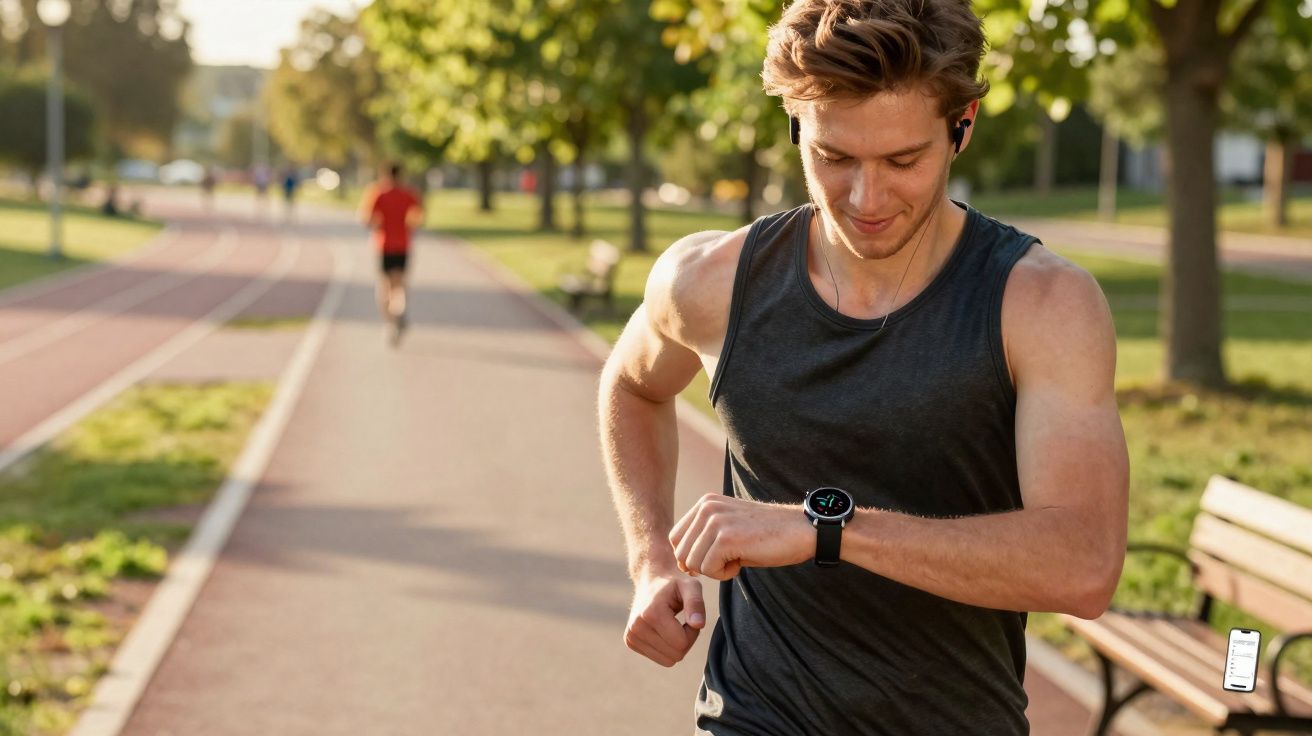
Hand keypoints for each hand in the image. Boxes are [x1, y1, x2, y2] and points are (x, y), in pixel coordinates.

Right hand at [624, 570, 705, 667]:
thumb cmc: (675, 584)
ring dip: (676, 646)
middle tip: (684, 621)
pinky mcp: (630, 641)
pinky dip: (666, 648)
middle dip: (685, 640)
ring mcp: (631, 635)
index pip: (681, 643)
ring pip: (668, 661)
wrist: (651, 580)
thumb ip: (696, 604)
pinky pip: (659, 659)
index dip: (692, 632)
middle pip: (676, 655)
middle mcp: (637, 626)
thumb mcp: (690, 586)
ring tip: (673, 625)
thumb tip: (698, 625)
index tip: (690, 617)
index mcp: (651, 613)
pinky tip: (663, 630)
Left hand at [669, 494, 812, 580]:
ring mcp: (715, 521)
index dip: (692, 556)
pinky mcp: (726, 537)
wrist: (801, 531)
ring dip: (715, 570)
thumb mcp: (729, 529)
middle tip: (730, 558)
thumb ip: (704, 539)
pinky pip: (709, 570)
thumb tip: (681, 564)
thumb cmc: (766, 536)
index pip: (676, 538)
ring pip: (693, 563)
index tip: (717, 556)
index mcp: (705, 503)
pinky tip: (742, 561)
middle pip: (681, 553)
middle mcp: (707, 507)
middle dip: (703, 565)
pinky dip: (725, 574)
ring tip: (738, 557)